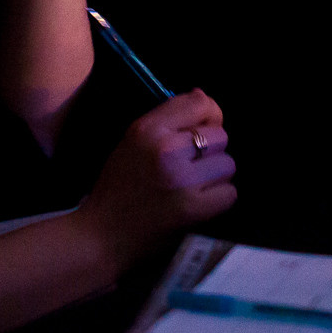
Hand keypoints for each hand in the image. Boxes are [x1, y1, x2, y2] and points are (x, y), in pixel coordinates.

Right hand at [79, 89, 237, 268]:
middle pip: (220, 136)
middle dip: (210, 151)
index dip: (209, 114)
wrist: (102, 236)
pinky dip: (218, 199)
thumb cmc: (116, 188)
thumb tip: (203, 96)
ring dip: (215, 176)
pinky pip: (229, 193)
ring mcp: (182, 180)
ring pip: (227, 164)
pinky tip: (198, 203)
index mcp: (147, 129)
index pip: (199, 103)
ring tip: (192, 186)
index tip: (203, 128)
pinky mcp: (194, 209)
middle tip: (190, 167)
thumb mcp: (131, 142)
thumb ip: (166, 120)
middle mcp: (166, 150)